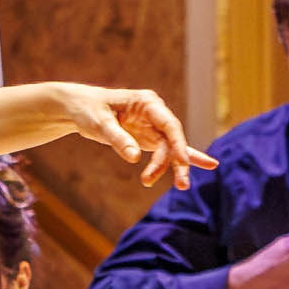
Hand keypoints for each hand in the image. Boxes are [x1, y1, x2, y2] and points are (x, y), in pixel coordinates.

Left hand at [53, 85, 218, 189]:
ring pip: (169, 149)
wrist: (80, 108)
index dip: (178, 144)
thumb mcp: (100, 124)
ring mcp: (154, 126)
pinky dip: (180, 159)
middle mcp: (155, 113)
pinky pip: (167, 151)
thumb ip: (118, 139)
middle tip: (180, 185)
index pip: (169, 124)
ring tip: (165, 184)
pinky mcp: (149, 138)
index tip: (182, 162)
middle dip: (175, 162)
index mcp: (147, 103)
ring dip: (167, 168)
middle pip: (172, 140)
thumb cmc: (89, 110)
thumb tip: (134, 157)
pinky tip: (208, 165)